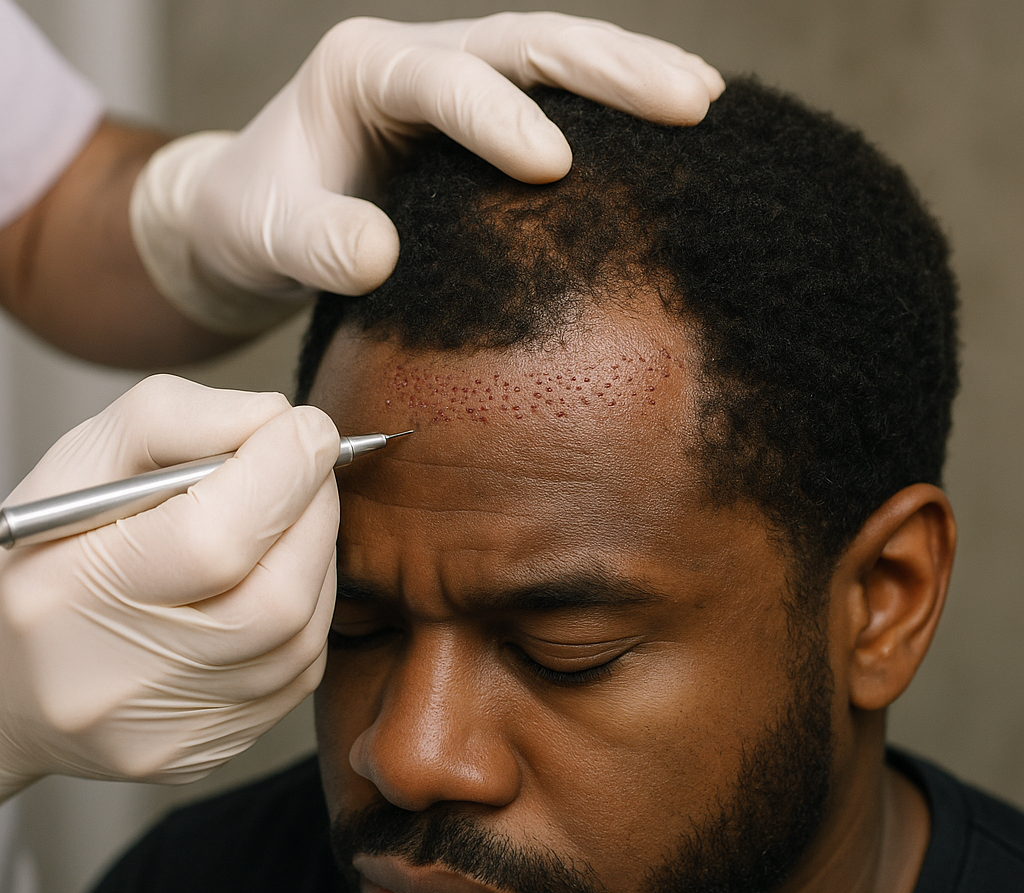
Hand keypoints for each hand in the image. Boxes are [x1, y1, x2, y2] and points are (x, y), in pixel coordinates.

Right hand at [0, 375, 339, 799]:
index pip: (213, 538)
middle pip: (277, 595)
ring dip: (318, 555)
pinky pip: (299, 670)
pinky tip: (276, 574)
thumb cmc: (43, 557)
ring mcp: (171, 730)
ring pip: (302, 633)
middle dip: (314, 510)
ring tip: (288, 515)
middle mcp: (121, 680)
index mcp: (70, 597)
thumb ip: (178, 421)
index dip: (283, 472)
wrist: (5, 679)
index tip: (308, 428)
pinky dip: (307, 606)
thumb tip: (278, 420)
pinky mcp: (209, 748)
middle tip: (308, 466)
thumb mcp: (81, 462)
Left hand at [130, 12, 722, 332]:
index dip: (497, 117)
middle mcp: (418, 62)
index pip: (444, 79)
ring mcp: (455, 86)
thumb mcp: (266, 236)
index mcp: (363, 70)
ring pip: (555, 58)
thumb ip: (314, 243)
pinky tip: (668, 126)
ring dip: (630, 73)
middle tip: (690, 100)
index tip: (552, 166)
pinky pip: (556, 102)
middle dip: (609, 68)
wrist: (252, 219)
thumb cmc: (254, 222)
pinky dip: (613, 110)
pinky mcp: (480, 127)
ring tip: (704, 98)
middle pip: (526, 42)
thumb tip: (379, 256)